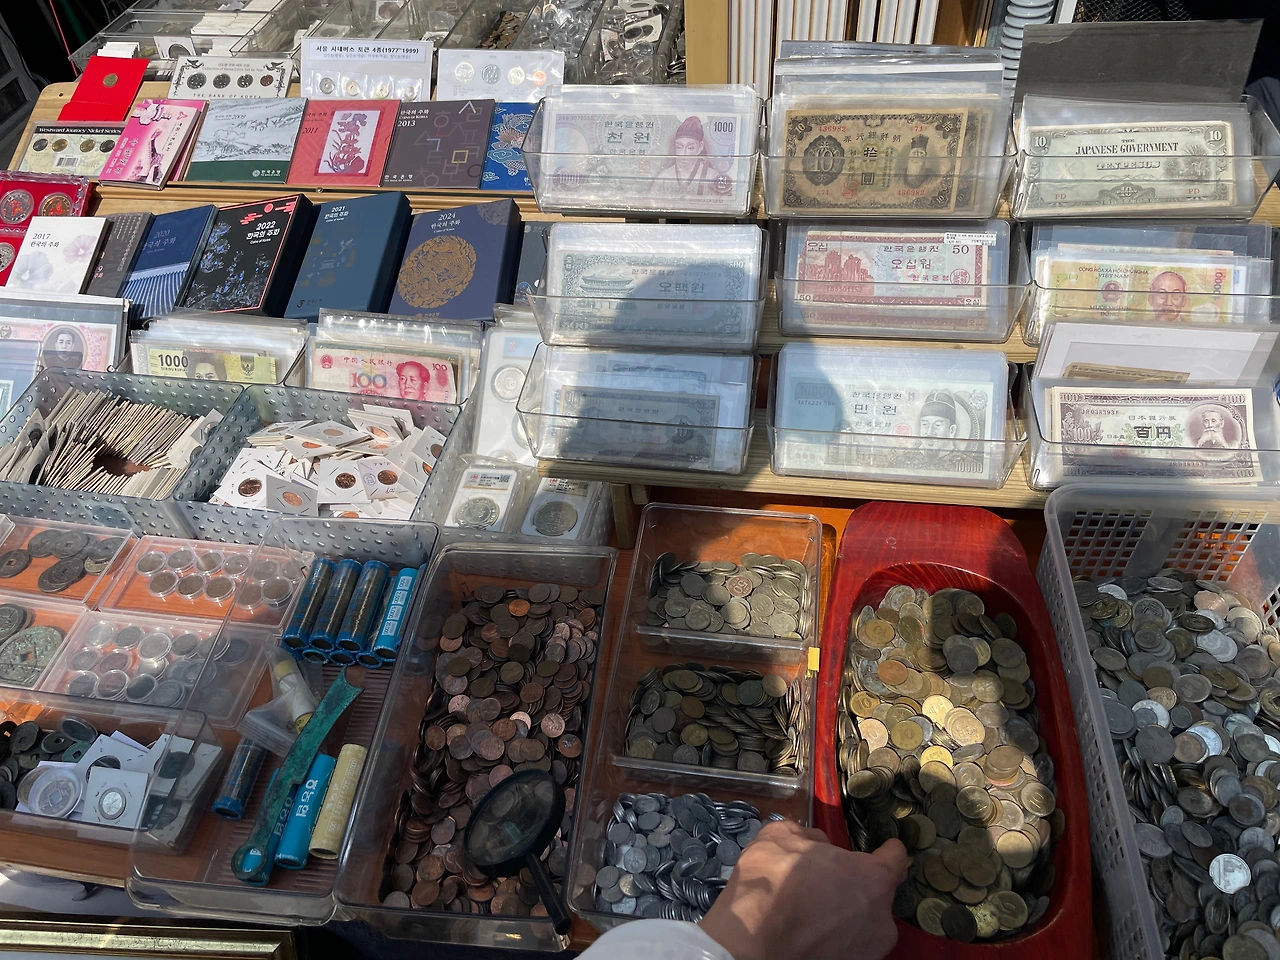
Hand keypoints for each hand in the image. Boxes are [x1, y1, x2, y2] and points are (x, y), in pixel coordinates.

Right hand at [699, 821, 907, 959]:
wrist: (751, 937)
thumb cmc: (771, 883)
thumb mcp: (783, 836)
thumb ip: (812, 837)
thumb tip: (819, 846)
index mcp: (873, 879)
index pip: (896, 859)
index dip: (887, 851)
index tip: (884, 850)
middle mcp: (880, 918)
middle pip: (877, 894)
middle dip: (857, 886)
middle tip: (826, 882)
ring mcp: (868, 950)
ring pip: (863, 923)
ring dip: (847, 915)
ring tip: (813, 911)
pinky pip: (849, 946)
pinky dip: (835, 938)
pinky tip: (809, 931)